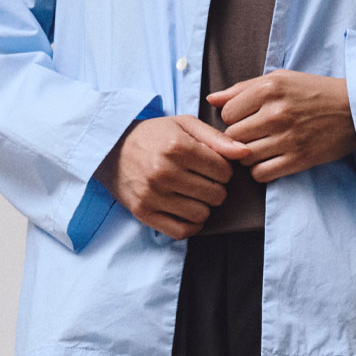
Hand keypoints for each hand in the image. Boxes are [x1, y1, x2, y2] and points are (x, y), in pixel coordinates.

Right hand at [93, 114, 251, 239]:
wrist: (109, 148)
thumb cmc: (153, 135)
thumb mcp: (185, 124)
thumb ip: (217, 138)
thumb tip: (245, 153)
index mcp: (177, 146)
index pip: (224, 171)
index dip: (224, 170)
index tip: (213, 167)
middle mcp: (164, 171)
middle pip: (216, 195)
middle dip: (216, 189)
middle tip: (204, 181)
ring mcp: (152, 194)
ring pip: (201, 214)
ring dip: (204, 207)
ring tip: (195, 195)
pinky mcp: (143, 212)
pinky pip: (182, 231)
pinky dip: (191, 225)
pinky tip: (188, 211)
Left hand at [206, 69, 355, 182]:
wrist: (355, 110)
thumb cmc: (314, 92)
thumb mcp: (280, 79)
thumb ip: (242, 88)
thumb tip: (211, 99)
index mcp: (269, 88)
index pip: (226, 112)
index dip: (234, 117)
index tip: (247, 118)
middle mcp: (275, 112)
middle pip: (232, 136)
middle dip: (238, 138)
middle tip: (253, 135)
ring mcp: (287, 138)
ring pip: (244, 157)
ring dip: (248, 156)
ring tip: (262, 147)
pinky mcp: (298, 159)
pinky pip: (261, 174)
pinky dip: (260, 171)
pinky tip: (270, 161)